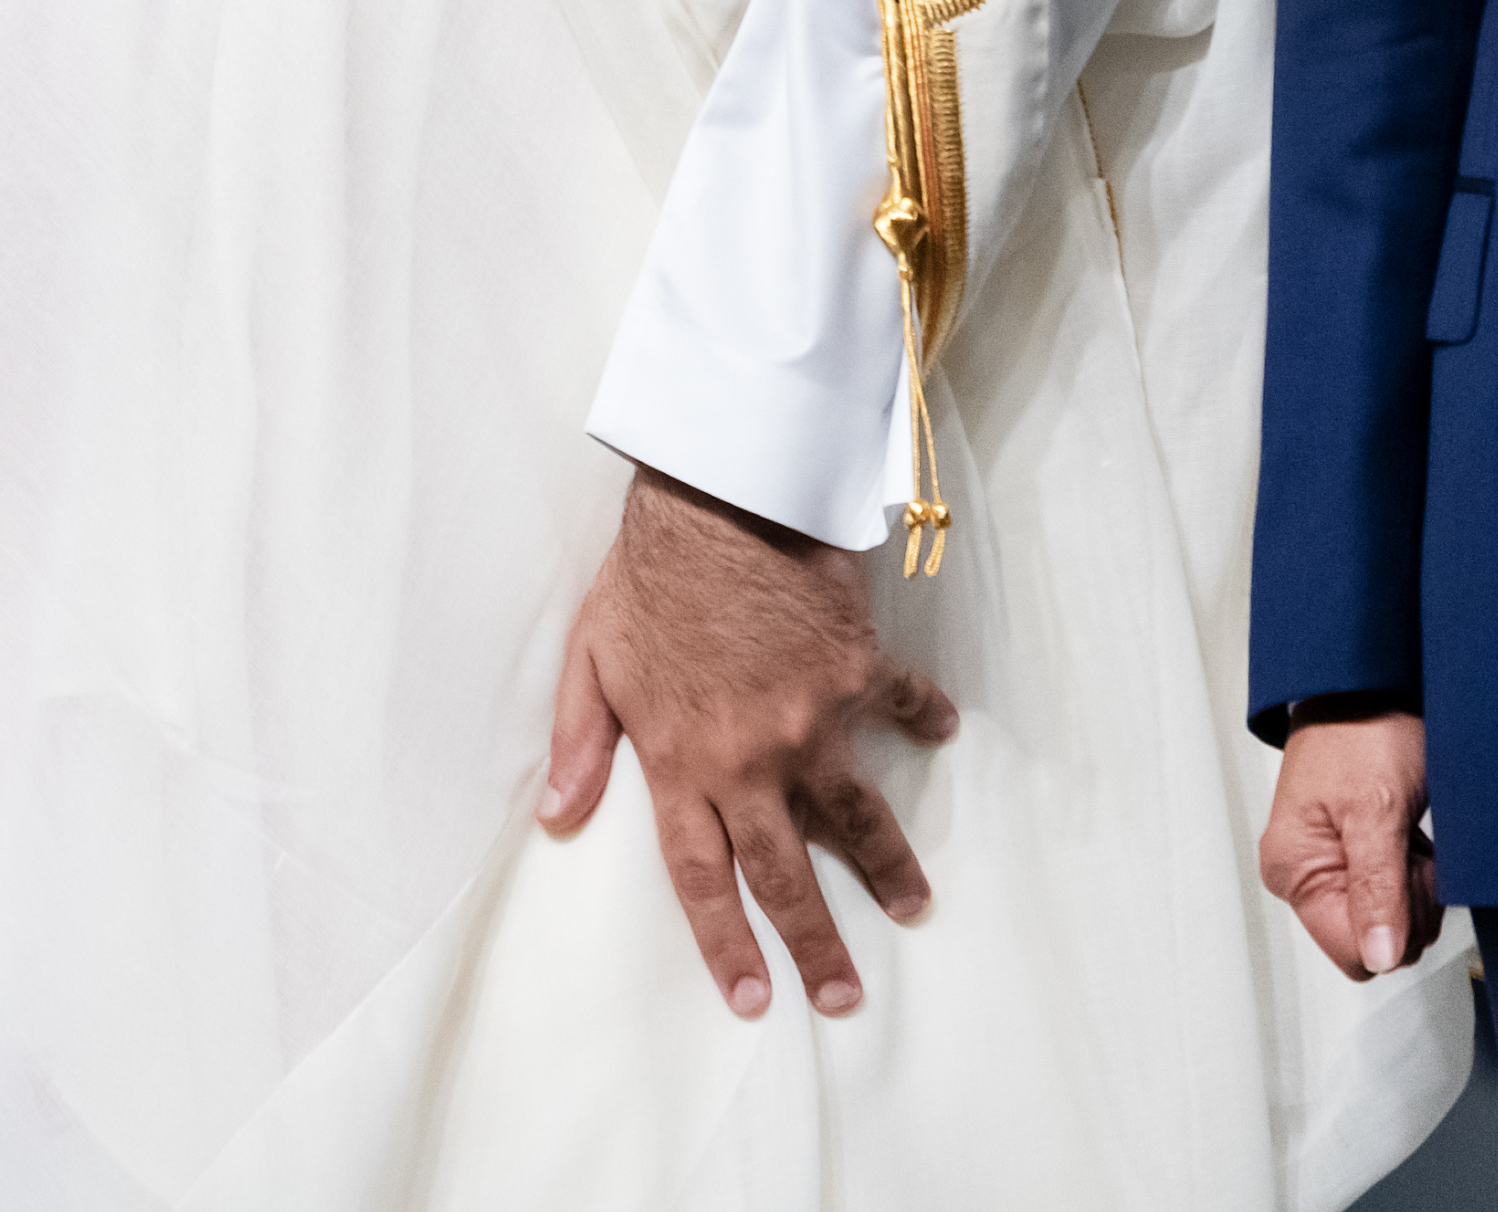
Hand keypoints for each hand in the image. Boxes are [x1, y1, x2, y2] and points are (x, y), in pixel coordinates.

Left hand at [533, 464, 955, 1020]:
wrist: (717, 498)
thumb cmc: (646, 576)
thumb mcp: (590, 657)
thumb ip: (579, 742)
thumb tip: (556, 816)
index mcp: (682, 761)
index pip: (702, 876)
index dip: (726, 944)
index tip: (753, 998)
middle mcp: (751, 758)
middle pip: (787, 873)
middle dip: (817, 944)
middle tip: (843, 996)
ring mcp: (812, 721)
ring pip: (858, 816)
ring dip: (888, 867)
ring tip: (912, 905)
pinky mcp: (858, 673)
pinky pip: (900, 706)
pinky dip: (924, 717)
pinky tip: (941, 732)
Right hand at [1260, 709, 1435, 982]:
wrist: (1368, 686)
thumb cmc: (1364, 732)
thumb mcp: (1378, 810)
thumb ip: (1378, 889)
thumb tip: (1379, 957)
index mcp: (1293, 871)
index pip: (1354, 954)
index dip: (1395, 924)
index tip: (1403, 872)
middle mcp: (1302, 877)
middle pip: (1377, 943)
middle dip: (1409, 903)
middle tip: (1409, 846)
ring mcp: (1326, 869)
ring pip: (1393, 925)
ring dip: (1416, 886)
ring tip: (1408, 834)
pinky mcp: (1349, 860)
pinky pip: (1394, 899)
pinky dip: (1414, 874)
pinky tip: (1408, 836)